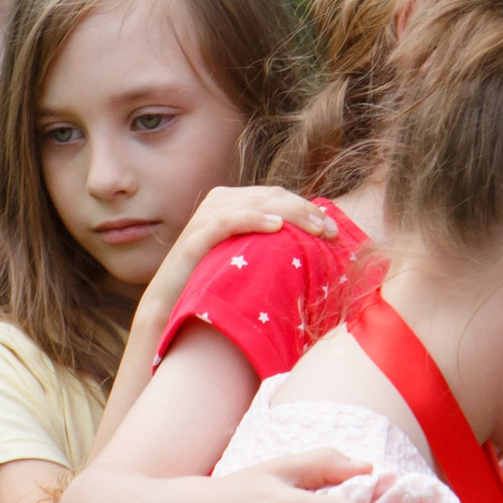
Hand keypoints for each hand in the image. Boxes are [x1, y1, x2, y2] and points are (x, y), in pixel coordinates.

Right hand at [136, 185, 336, 317]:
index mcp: (232, 202)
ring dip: (291, 213)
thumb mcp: (246, 257)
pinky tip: (277, 226)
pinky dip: (254, 219)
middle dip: (305, 211)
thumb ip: (268, 244)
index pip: (278, 196)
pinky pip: (229, 220)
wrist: (170, 306)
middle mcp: (219, 202)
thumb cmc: (212, 284)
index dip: (307, 208)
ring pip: (256, 203)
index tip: (333, 231)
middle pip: (272, 196)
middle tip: (331, 232)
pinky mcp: (196, 237)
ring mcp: (206, 217)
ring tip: (315, 230)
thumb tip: (310, 247)